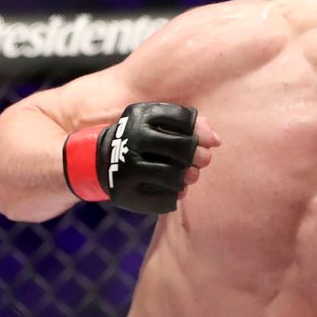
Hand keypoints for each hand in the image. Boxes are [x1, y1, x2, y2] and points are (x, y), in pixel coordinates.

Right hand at [64, 102, 219, 213]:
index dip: (199, 132)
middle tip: (203, 160)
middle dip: (199, 155)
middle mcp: (131, 140)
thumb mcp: (159, 124)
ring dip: (189, 176)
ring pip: (174, 176)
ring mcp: (126, 169)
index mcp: (141, 116)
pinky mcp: (125, 194)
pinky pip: (164, 199)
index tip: (203, 141)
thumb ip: (190, 126)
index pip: (183, 119)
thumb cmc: (142, 139)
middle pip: (182, 148)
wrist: (100, 160)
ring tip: (190, 175)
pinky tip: (175, 189)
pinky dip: (176, 195)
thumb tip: (215, 141)